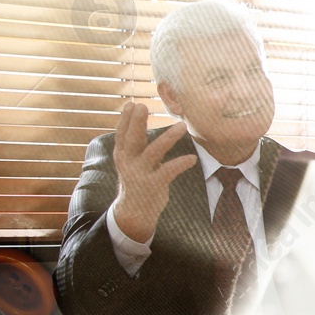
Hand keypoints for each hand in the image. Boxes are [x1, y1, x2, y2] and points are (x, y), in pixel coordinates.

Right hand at [111, 102, 197, 242]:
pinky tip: (192, 158)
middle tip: (143, 106)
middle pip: (132, 140)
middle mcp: (129, 162)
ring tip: (182, 125)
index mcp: (123, 154)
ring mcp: (141, 174)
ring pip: (153, 152)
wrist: (134, 211)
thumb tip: (137, 114)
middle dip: (137, 123)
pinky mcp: (154, 185)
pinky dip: (181, 163)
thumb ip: (136, 141)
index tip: (131, 104)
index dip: (125, 119)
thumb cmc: (137, 179)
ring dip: (168, 138)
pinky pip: (168, 171)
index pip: (122, 134)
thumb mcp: (131, 160)